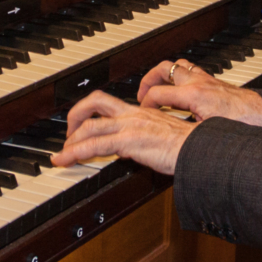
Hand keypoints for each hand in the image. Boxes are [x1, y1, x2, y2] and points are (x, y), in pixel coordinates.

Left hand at [52, 91, 195, 175]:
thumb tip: (131, 149)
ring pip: (89, 127)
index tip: (82, 123)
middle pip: (94, 103)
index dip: (90, 109)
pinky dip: (74, 152)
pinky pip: (93, 145)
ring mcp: (129, 126)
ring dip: (71, 141)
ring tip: (62, 154)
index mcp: (140, 111)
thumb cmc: (189, 146)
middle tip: (68, 134)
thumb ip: (144, 138)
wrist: (200, 148)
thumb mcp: (161, 137)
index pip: (108, 102)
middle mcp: (132, 114)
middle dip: (75, 116)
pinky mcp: (128, 141)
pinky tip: (65, 160)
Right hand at [137, 59, 261, 125]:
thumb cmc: (242, 123)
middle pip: (163, 69)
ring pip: (178, 65)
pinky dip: (180, 75)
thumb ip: (185, 133)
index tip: (142, 114)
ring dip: (164, 74)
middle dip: (148, 80)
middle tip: (143, 94)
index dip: (144, 104)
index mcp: (193, 94)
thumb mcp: (208, 133)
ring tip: (158, 87)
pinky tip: (181, 88)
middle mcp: (198, 82)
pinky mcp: (213, 81)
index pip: (157, 94)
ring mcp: (206, 79)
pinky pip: (191, 69)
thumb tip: (169, 139)